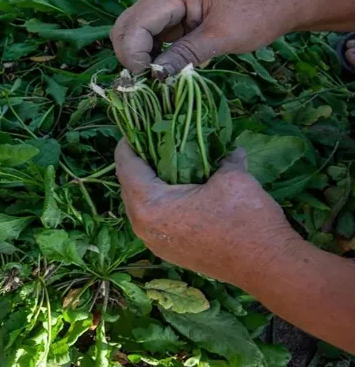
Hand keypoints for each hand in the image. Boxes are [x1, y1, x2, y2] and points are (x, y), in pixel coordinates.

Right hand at [110, 0, 294, 75]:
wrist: (276, 7)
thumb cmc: (255, 16)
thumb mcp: (221, 38)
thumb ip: (185, 55)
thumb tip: (155, 77)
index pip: (134, 24)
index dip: (134, 54)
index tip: (150, 79)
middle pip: (125, 27)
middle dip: (130, 56)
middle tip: (147, 81)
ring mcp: (164, 6)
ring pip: (132, 34)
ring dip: (139, 58)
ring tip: (157, 77)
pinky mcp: (169, 19)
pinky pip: (148, 39)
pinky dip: (150, 57)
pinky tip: (164, 69)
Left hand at [114, 139, 302, 286]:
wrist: (268, 266)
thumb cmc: (246, 220)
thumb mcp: (232, 178)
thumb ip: (222, 159)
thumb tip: (230, 150)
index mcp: (149, 205)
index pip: (126, 166)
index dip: (128, 144)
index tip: (135, 127)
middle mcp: (143, 227)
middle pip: (128, 185)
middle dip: (138, 162)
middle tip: (152, 141)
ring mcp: (155, 243)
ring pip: (140, 204)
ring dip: (149, 183)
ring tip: (164, 162)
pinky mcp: (169, 251)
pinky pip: (154, 219)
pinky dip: (160, 201)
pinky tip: (178, 188)